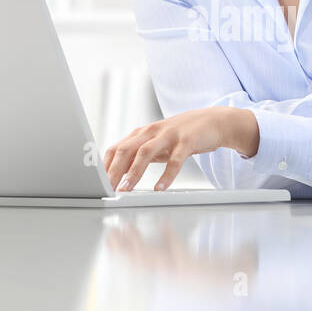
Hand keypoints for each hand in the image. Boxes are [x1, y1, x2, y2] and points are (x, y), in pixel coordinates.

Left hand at [103, 106, 244, 191]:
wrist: (214, 121)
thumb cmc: (182, 135)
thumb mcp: (157, 143)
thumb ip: (139, 155)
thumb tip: (118, 173)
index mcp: (142, 133)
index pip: (116, 148)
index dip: (104, 166)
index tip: (97, 183)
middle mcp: (152, 132)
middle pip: (126, 150)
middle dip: (113, 170)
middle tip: (106, 189)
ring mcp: (169, 135)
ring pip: (145, 152)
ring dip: (133, 172)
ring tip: (126, 189)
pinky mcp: (187, 141)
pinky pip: (175, 160)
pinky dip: (166, 175)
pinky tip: (160, 188)